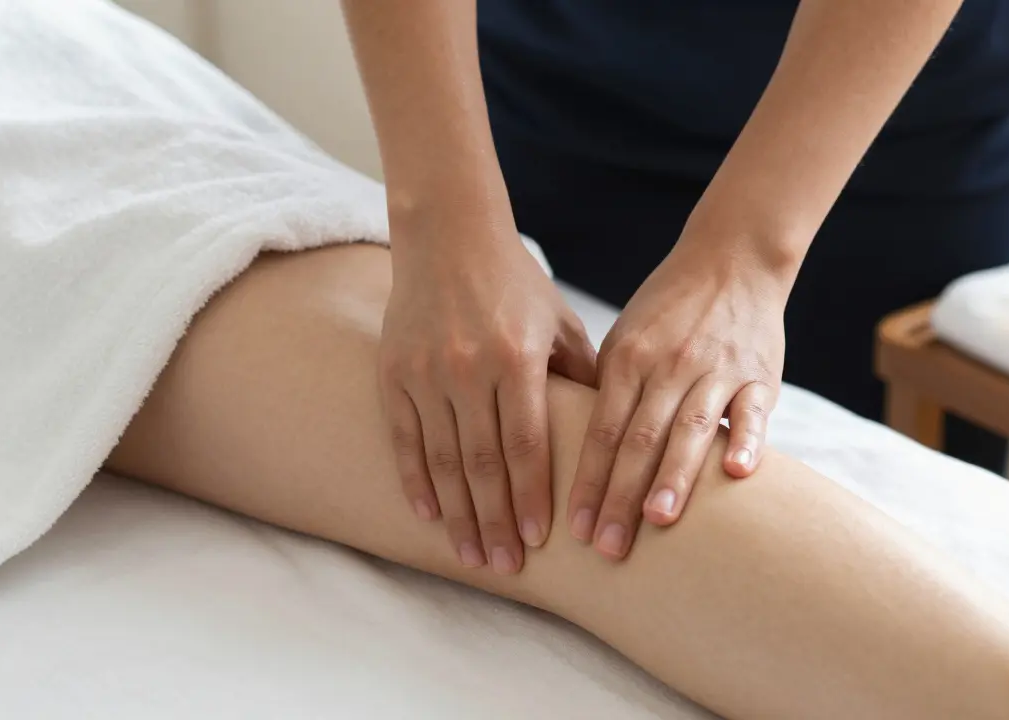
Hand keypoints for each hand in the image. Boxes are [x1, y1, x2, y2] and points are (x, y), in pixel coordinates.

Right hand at [380, 213, 596, 574]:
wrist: (447, 235)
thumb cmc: (515, 282)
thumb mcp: (560, 323)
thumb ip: (582, 376)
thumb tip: (616, 431)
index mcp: (516, 358)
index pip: (526, 444)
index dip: (531, 496)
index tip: (537, 540)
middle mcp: (469, 369)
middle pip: (484, 463)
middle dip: (495, 521)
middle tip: (504, 567)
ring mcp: (425, 372)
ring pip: (441, 459)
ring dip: (458, 514)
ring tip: (470, 556)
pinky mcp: (392, 371)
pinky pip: (403, 438)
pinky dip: (415, 480)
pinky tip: (428, 515)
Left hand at [568, 218, 789, 560]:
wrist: (732, 260)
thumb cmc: (668, 311)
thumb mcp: (625, 340)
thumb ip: (606, 391)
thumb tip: (570, 453)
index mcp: (628, 359)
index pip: (601, 431)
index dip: (587, 480)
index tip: (574, 529)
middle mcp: (668, 366)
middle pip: (640, 439)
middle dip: (620, 496)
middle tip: (606, 547)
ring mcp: (716, 371)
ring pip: (690, 429)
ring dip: (674, 476)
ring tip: (657, 520)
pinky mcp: (759, 377)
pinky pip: (752, 413)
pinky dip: (745, 440)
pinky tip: (738, 473)